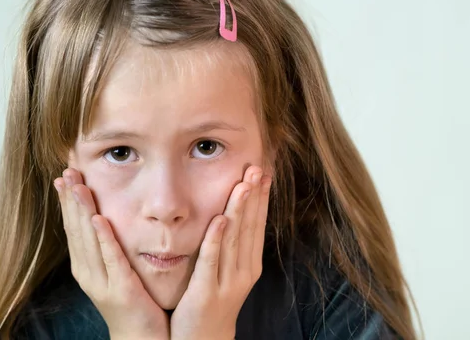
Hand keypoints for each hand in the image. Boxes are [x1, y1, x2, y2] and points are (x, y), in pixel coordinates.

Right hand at [54, 168, 168, 339]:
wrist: (140, 336)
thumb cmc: (132, 300)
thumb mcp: (114, 269)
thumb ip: (109, 245)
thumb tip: (104, 216)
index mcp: (86, 265)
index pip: (73, 227)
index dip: (67, 201)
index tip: (65, 174)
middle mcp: (88, 272)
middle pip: (76, 229)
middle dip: (70, 199)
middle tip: (67, 170)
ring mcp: (102, 281)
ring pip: (88, 240)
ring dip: (81, 211)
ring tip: (76, 185)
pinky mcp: (121, 288)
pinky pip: (111, 258)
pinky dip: (103, 237)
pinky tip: (97, 218)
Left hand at [170, 165, 271, 339]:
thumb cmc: (213, 301)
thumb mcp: (229, 273)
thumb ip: (232, 246)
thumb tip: (233, 213)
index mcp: (250, 264)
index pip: (258, 225)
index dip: (261, 198)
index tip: (263, 173)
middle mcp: (244, 271)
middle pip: (250, 227)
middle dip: (254, 196)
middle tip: (257, 168)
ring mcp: (226, 283)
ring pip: (234, 240)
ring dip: (239, 210)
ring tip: (244, 184)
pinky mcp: (205, 293)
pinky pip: (211, 261)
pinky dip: (216, 239)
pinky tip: (219, 219)